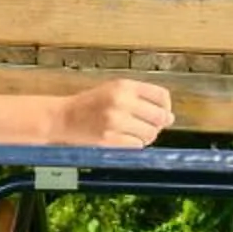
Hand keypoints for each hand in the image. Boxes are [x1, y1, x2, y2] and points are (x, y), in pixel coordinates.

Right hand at [58, 77, 173, 148]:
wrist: (63, 117)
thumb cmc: (90, 104)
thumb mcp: (114, 89)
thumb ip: (140, 98)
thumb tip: (168, 117)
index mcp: (124, 85)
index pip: (161, 95)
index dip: (166, 106)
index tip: (164, 112)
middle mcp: (121, 101)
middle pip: (159, 116)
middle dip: (159, 124)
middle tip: (150, 126)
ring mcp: (115, 121)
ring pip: (150, 133)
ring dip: (147, 136)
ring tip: (134, 133)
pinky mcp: (109, 139)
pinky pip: (136, 146)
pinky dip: (135, 145)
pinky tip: (125, 139)